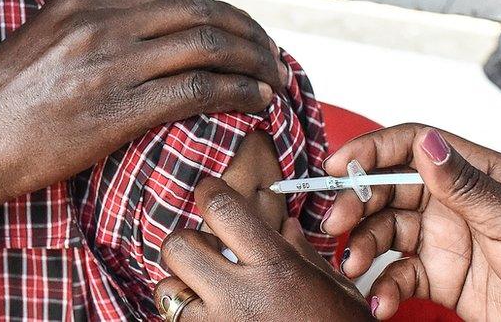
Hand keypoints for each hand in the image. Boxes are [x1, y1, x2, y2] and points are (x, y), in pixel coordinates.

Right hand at [0, 0, 289, 311]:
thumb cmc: (0, 102)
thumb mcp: (40, 41)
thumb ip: (85, 23)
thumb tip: (130, 18)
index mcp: (83, 1)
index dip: (221, 15)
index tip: (243, 35)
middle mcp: (100, 23)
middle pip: (200, 15)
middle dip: (248, 34)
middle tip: (271, 56)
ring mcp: (110, 64)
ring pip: (207, 47)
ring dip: (252, 61)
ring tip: (274, 79)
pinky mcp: (117, 109)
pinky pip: (196, 89)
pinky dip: (238, 90)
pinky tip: (257, 100)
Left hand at [154, 178, 370, 320]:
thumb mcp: (334, 289)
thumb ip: (302, 253)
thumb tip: (286, 227)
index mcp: (275, 268)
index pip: (221, 209)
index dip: (209, 191)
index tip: (209, 191)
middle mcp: (240, 297)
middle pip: (178, 246)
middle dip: (187, 241)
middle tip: (205, 248)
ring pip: (166, 289)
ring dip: (180, 284)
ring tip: (204, 289)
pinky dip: (188, 314)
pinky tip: (212, 315)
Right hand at [323, 124, 500, 319]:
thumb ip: (465, 184)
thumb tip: (427, 142)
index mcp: (479, 174)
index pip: (415, 146)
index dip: (373, 151)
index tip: (339, 166)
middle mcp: (457, 204)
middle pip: (390, 190)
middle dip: (358, 204)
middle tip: (336, 224)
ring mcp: (447, 241)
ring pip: (387, 233)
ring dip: (365, 248)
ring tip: (355, 266)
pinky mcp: (443, 280)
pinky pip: (399, 276)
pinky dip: (384, 288)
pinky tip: (381, 301)